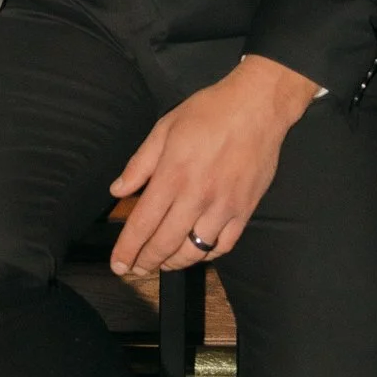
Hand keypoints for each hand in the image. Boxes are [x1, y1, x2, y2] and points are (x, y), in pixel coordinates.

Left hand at [109, 56, 318, 275]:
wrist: (258, 106)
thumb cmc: (208, 112)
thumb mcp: (164, 128)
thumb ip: (139, 164)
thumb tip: (118, 191)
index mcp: (172, 176)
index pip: (143, 224)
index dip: (128, 249)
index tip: (118, 264)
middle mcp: (197, 197)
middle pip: (165, 244)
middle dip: (146, 263)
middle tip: (134, 270)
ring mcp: (224, 206)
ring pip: (195, 251)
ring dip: (174, 263)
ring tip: (161, 264)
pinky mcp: (245, 210)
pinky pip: (224, 245)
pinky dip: (206, 255)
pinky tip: (195, 252)